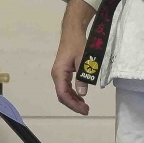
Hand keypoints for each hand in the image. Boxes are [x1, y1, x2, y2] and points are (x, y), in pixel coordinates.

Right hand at [50, 0, 95, 115]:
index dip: (72, 104)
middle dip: (73, 104)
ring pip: (64, 92)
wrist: (72, 32)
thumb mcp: (83, 61)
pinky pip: (66, 86)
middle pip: (63, 95)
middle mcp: (57, 75)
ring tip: (85, 106)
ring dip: (73, 100)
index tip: (83, 110)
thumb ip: (82, 77)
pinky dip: (73, 93)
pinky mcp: (63, 72)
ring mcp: (59, 74)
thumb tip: (82, 94)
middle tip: (86, 110)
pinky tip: (81, 97)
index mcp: (59, 73)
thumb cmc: (78, 44)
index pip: (63, 93)